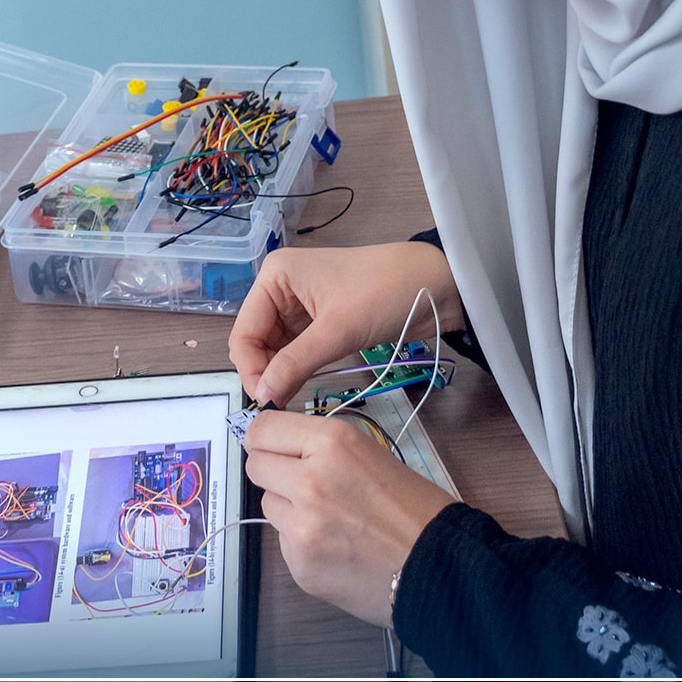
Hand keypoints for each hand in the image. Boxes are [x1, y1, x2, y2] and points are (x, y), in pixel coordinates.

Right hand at [231, 243, 463, 407]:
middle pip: (256, 341)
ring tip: (292, 400)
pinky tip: (302, 387)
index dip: (251, 369)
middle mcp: (280, 288)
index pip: (245, 332)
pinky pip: (296, 349)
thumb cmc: (384, 293)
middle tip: (281, 405)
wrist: (436, 283)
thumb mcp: (337, 330)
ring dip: (281, 373)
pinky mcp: (320, 320)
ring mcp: (300, 305)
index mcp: (275, 276)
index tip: (266, 402)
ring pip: (275, 349)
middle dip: (265, 373)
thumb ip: (295, 364)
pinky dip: (297, 369)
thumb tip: (263, 398)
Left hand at [243, 410, 456, 627]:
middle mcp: (310, 480)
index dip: (266, 437)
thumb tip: (281, 446)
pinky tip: (336, 545)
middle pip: (255, 465)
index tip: (271, 444)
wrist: (439, 566)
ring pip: (268, 504)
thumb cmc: (416, 511)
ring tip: (330, 517)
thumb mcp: (369, 453)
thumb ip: (321, 447)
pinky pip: (283, 541)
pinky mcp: (299, 564)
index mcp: (333, 443)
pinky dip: (302, 541)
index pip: (262, 428)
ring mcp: (302, 526)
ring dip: (289, 507)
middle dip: (274, 470)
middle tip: (301, 480)